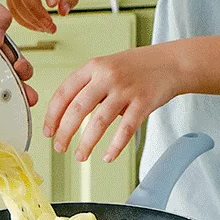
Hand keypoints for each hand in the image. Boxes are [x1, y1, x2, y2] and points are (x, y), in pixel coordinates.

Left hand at [45, 45, 183, 162]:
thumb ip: (88, 86)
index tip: (48, 131)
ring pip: (99, 122)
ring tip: (80, 156)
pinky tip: (107, 157)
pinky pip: (125, 129)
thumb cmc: (137, 67)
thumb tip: (66, 115)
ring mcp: (126, 89)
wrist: (172, 62)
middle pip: (77, 108)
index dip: (52, 115)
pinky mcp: (143, 103)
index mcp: (93, 66)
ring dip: (86, 143)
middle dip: (64, 132)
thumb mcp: (107, 66)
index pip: (64, 92)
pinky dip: (115, 146)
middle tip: (60, 148)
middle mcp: (107, 76)